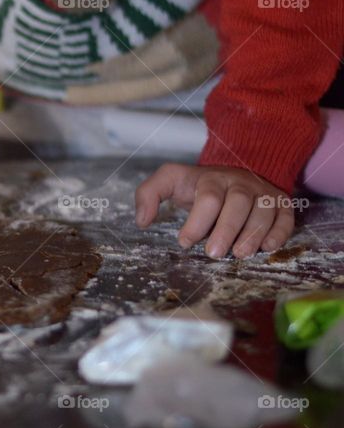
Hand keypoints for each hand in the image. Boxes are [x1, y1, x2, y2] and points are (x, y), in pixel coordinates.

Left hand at [135, 163, 294, 258]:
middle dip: (226, 229)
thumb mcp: (170, 181)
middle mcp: (241, 183)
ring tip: (240, 254)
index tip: (184, 242)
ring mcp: (263, 192)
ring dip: (253, 234)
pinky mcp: (281, 203)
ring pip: (264, 210)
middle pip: (238, 203)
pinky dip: (279, 232)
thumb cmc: (198, 186)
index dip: (197, 222)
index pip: (208, 198)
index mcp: (212, 179)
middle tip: (214, 254)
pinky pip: (286, 216)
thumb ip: (149, 194)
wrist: (234, 173)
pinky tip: (267, 248)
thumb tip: (141, 221)